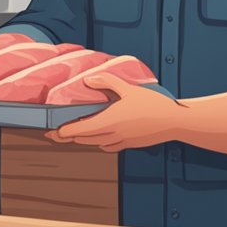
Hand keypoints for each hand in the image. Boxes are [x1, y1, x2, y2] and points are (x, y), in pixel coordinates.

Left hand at [45, 74, 182, 151]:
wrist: (174, 121)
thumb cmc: (153, 104)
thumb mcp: (129, 88)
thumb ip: (107, 82)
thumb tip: (89, 79)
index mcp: (109, 121)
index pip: (79, 130)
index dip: (63, 132)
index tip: (52, 132)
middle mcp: (113, 134)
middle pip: (84, 139)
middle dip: (68, 137)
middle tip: (56, 134)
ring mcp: (122, 141)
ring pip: (95, 144)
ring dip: (83, 140)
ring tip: (74, 136)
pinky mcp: (130, 144)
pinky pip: (109, 147)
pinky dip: (100, 143)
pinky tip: (101, 139)